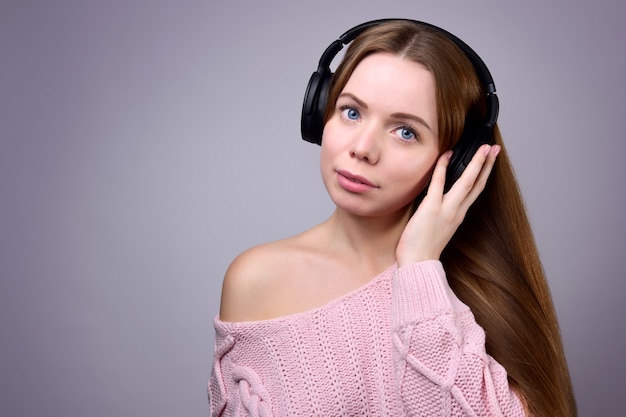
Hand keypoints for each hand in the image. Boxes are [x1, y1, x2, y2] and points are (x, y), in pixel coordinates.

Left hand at [395, 144, 500, 265]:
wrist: (417, 263)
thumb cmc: (422, 248)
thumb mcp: (438, 228)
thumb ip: (442, 213)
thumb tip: (437, 199)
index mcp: (458, 216)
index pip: (475, 191)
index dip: (484, 174)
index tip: (490, 161)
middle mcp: (457, 212)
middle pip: (477, 184)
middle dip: (488, 164)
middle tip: (494, 148)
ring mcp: (446, 210)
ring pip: (466, 182)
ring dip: (476, 163)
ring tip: (483, 148)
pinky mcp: (431, 208)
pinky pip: (438, 183)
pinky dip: (442, 167)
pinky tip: (447, 154)